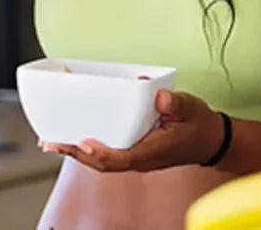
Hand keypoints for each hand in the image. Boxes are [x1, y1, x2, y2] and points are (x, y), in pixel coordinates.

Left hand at [43, 90, 225, 172]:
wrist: (209, 140)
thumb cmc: (198, 126)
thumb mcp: (192, 109)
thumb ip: (176, 104)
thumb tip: (161, 99)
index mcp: (153, 151)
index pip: (121, 158)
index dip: (100, 153)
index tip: (83, 144)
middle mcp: (140, 158)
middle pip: (102, 162)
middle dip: (76, 153)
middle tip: (51, 141)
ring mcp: (135, 156)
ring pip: (101, 160)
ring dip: (76, 151)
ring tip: (52, 141)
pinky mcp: (132, 150)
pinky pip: (106, 153)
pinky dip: (87, 148)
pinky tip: (73, 139)